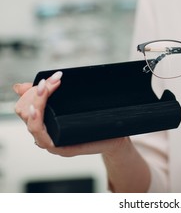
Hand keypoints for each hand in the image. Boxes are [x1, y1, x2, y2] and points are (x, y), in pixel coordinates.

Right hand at [13, 71, 127, 156]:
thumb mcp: (69, 101)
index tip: (52, 78)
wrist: (115, 135)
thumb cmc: (93, 120)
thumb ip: (49, 94)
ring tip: (46, 89)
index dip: (33, 89)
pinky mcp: (61, 149)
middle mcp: (44, 131)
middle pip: (24, 111)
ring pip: (31, 122)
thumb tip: (19, 86)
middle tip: (54, 81)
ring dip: (37, 102)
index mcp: (44, 120)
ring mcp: (51, 141)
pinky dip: (37, 122)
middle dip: (36, 92)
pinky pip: (42, 138)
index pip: (24, 104)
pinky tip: (38, 111)